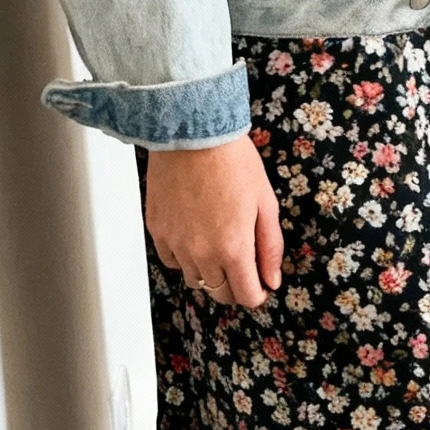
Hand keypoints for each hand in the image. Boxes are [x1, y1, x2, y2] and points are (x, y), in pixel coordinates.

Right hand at [144, 136, 283, 309]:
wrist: (192, 133)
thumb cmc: (232, 160)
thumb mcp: (266, 203)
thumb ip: (270, 247)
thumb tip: (272, 279)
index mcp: (234, 249)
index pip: (246, 296)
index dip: (257, 294)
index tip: (260, 284)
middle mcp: (201, 253)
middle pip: (219, 293)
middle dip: (235, 287)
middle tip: (243, 267)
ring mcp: (176, 244)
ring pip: (194, 279)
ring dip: (209, 272)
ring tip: (218, 244)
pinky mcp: (157, 231)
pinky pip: (172, 260)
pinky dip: (184, 257)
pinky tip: (195, 237)